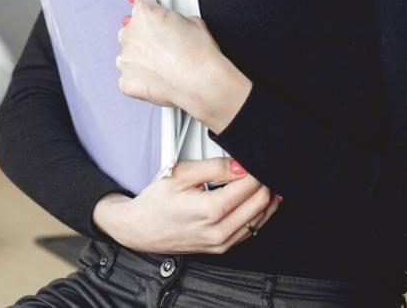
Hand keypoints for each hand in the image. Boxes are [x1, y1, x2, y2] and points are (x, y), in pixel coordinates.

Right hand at [91, 157, 280, 253]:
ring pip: (261, 218)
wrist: (141, 229)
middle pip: (261, 202)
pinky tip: (254, 201)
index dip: (256, 168)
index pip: (251, 186)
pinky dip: (258, 214)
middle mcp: (219, 231)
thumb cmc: (156, 202)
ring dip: (265, 198)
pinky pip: (252, 230)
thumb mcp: (181, 174)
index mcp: (210, 210)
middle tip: (257, 167)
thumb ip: (214, 167)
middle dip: (264, 181)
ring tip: (259, 181)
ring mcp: (222, 243)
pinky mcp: (223, 248)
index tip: (252, 158)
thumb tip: (240, 164)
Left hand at [118, 0, 250, 132]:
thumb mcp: (193, 20)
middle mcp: (129, 34)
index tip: (155, 17)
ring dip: (142, 58)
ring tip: (165, 65)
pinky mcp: (126, 81)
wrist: (202, 83)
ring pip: (129, 55)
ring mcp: (125, 58)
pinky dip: (141, 78)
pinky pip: (130, 77)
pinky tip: (159, 79)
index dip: (152, 11)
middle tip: (166, 46)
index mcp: (143, 14)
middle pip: (132, 30)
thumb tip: (172, 23)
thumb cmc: (199, 54)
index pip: (140, 4)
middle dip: (146, 36)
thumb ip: (172, 18)